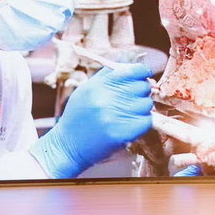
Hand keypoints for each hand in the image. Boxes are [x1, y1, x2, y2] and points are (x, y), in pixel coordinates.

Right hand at [30, 63, 153, 177]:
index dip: (142, 72)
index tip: (143, 76)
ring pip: (147, 104)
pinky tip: (131, 124)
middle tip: (132, 100)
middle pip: (143, 87)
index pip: (134, 71)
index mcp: (99, 85)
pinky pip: (147, 121)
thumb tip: (135, 68)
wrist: (67, 146)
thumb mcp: (87, 89)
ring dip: (142, 108)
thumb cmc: (79, 116)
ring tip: (128, 113)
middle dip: (141, 92)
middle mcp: (107, 98)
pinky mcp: (122, 133)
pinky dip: (143, 122)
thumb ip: (109, 75)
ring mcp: (115, 116)